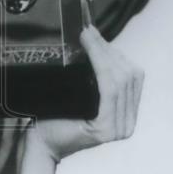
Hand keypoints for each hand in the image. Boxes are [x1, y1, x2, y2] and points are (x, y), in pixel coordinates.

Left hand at [32, 25, 143, 162]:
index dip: (115, 52)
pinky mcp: (106, 129)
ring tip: (86, 37)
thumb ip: (95, 74)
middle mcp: (128, 124)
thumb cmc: (57, 115)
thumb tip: (94, 36)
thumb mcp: (81, 91)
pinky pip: (109, 90)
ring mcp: (119, 129)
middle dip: (107, 50)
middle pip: (128, 75)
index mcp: (126, 114)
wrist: (40, 141)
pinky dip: (101, 65)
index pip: (132, 76)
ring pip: (119, 79)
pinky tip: (90, 51)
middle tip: (87, 32)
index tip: (95, 35)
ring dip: (102, 53)